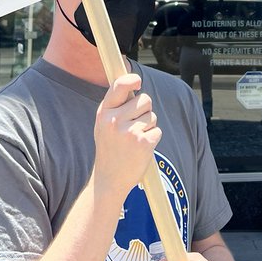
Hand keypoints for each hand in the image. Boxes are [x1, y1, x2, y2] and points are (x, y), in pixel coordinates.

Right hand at [93, 73, 160, 193]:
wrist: (109, 180)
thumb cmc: (110, 148)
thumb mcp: (104, 124)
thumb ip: (116, 105)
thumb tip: (133, 81)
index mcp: (104, 113)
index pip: (119, 86)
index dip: (131, 80)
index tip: (137, 82)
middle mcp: (114, 120)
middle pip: (145, 99)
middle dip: (145, 110)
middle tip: (134, 126)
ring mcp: (129, 132)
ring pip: (152, 116)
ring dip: (148, 127)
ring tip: (134, 141)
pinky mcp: (143, 143)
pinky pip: (157, 131)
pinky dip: (153, 139)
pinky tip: (140, 149)